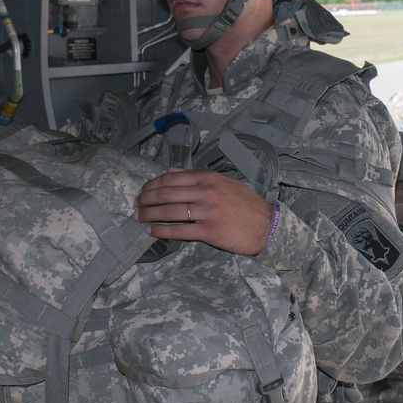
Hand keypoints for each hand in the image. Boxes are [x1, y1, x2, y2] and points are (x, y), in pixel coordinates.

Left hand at [137, 168, 272, 255]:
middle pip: (165, 194)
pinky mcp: (209, 231)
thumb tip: (170, 171)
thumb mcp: (224, 182)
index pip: (171, 178)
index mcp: (209, 178)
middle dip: (145, 200)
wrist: (266, 225)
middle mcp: (206, 192)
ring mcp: (208, 212)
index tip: (143, 191)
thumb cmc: (246, 204)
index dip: (151, 185)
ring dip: (149, 215)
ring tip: (139, 218)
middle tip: (136, 205)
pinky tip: (151, 231)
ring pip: (169, 212)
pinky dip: (161, 231)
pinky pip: (179, 231)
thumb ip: (196, 176)